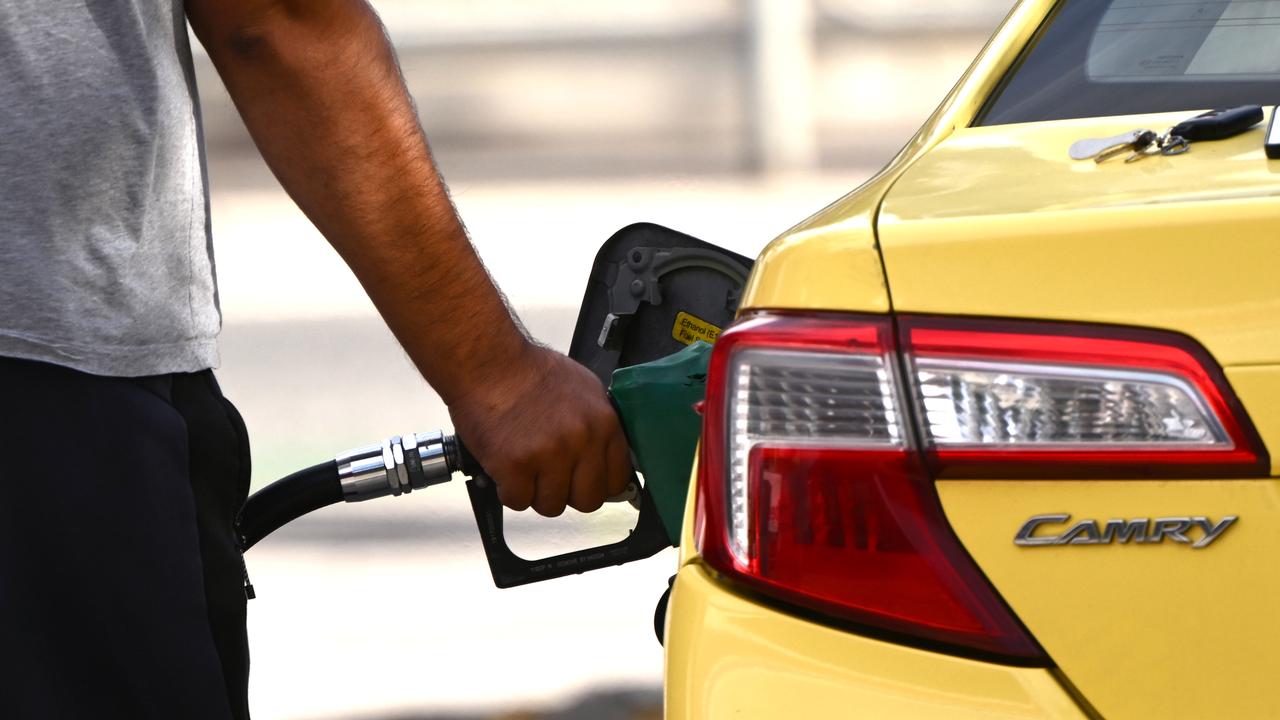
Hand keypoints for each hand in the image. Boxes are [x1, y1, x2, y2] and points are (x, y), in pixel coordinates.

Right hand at [448, 343, 631, 516]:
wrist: (487, 362)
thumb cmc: (528, 371)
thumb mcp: (583, 388)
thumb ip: (598, 425)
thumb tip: (605, 456)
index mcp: (603, 422)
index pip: (617, 478)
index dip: (598, 485)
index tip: (585, 482)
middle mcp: (581, 441)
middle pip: (588, 501)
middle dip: (568, 494)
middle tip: (551, 478)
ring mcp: (549, 455)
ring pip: (552, 506)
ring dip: (536, 493)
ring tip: (524, 467)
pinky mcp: (515, 466)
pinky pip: (518, 502)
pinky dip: (509, 490)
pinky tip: (505, 467)